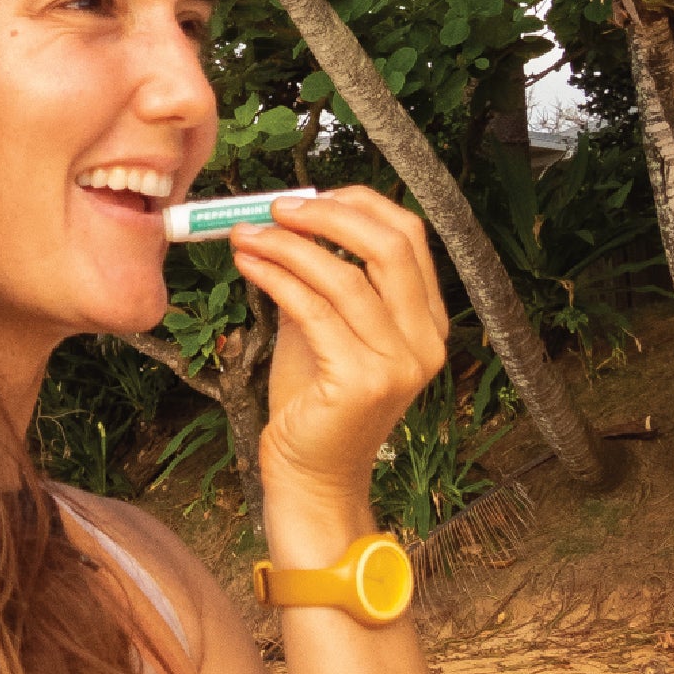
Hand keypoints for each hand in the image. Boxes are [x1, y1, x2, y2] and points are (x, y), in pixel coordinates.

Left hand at [228, 187, 448, 538]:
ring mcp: (399, 364)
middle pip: (389, 246)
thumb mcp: (324, 330)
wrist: (310, 477)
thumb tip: (287, 223)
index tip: (307, 196)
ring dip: (288, 246)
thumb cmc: (314, 405)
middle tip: (275, 208)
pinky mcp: (361, 382)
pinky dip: (276, 278)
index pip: (409, 237)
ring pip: (345, 277)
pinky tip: (249, 264)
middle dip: (327, 216)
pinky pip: (314, 311)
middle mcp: (426, 340)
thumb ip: (321, 281)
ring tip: (245, 235)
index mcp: (427, 321)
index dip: (358, 204)